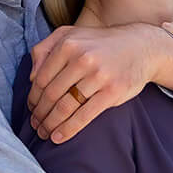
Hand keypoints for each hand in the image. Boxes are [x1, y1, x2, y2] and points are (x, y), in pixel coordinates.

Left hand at [27, 24, 168, 141]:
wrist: (142, 47)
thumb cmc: (101, 44)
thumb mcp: (72, 35)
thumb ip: (45, 49)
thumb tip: (31, 77)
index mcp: (68, 44)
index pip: (41, 78)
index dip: (33, 97)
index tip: (31, 109)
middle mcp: (82, 58)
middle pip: (51, 94)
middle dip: (39, 114)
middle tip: (35, 125)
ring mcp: (99, 76)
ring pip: (65, 107)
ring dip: (50, 124)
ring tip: (44, 133)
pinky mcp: (112, 92)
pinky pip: (84, 115)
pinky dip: (68, 129)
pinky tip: (59, 137)